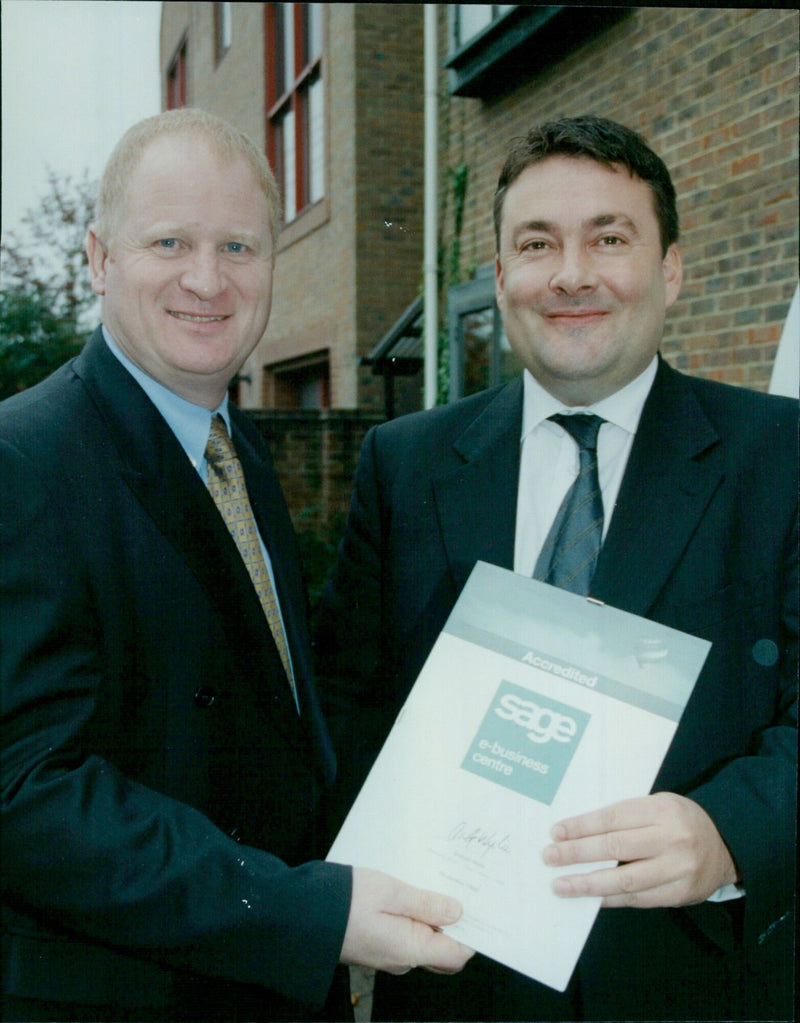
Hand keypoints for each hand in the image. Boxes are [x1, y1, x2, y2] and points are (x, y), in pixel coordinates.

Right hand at [339, 868, 474, 974]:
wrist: (302, 914)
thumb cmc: (345, 901)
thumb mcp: (390, 892)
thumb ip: (426, 904)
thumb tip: (458, 913)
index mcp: (409, 950)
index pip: (457, 955)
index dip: (472, 933)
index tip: (479, 907)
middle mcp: (402, 959)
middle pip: (443, 950)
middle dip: (456, 925)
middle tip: (459, 892)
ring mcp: (389, 954)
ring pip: (425, 941)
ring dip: (434, 918)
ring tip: (436, 887)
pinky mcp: (378, 944)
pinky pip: (408, 935)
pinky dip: (417, 918)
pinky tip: (414, 895)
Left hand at [542, 792, 739, 907]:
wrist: (726, 846)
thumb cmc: (679, 820)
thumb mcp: (657, 805)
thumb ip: (625, 817)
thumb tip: (579, 832)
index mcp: (662, 809)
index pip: (613, 817)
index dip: (581, 826)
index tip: (556, 832)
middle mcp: (672, 838)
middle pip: (615, 847)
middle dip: (577, 853)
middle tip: (549, 857)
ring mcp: (678, 869)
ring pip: (625, 879)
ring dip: (588, 884)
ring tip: (561, 885)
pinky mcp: (680, 894)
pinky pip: (638, 899)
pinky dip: (610, 899)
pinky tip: (589, 898)